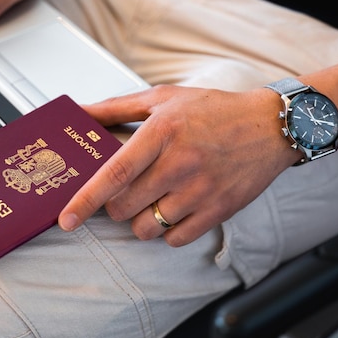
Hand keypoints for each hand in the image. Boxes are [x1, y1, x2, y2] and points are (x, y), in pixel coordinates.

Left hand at [58, 85, 300, 246]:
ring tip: (154, 199)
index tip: (66, 219)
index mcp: (162, 132)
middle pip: (124, 207)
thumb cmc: (214, 111)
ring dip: (140, 220)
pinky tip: (176, 209)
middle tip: (127, 191)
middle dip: (115, 206)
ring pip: (146, 228)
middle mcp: (180, 163)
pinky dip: (167, 231)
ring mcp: (200, 191)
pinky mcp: (217, 211)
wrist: (270, 127)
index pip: (115, 173)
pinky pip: (175, 239)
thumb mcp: (164, 97)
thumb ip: (117, 107)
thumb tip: (79, 113)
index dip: (85, 199)